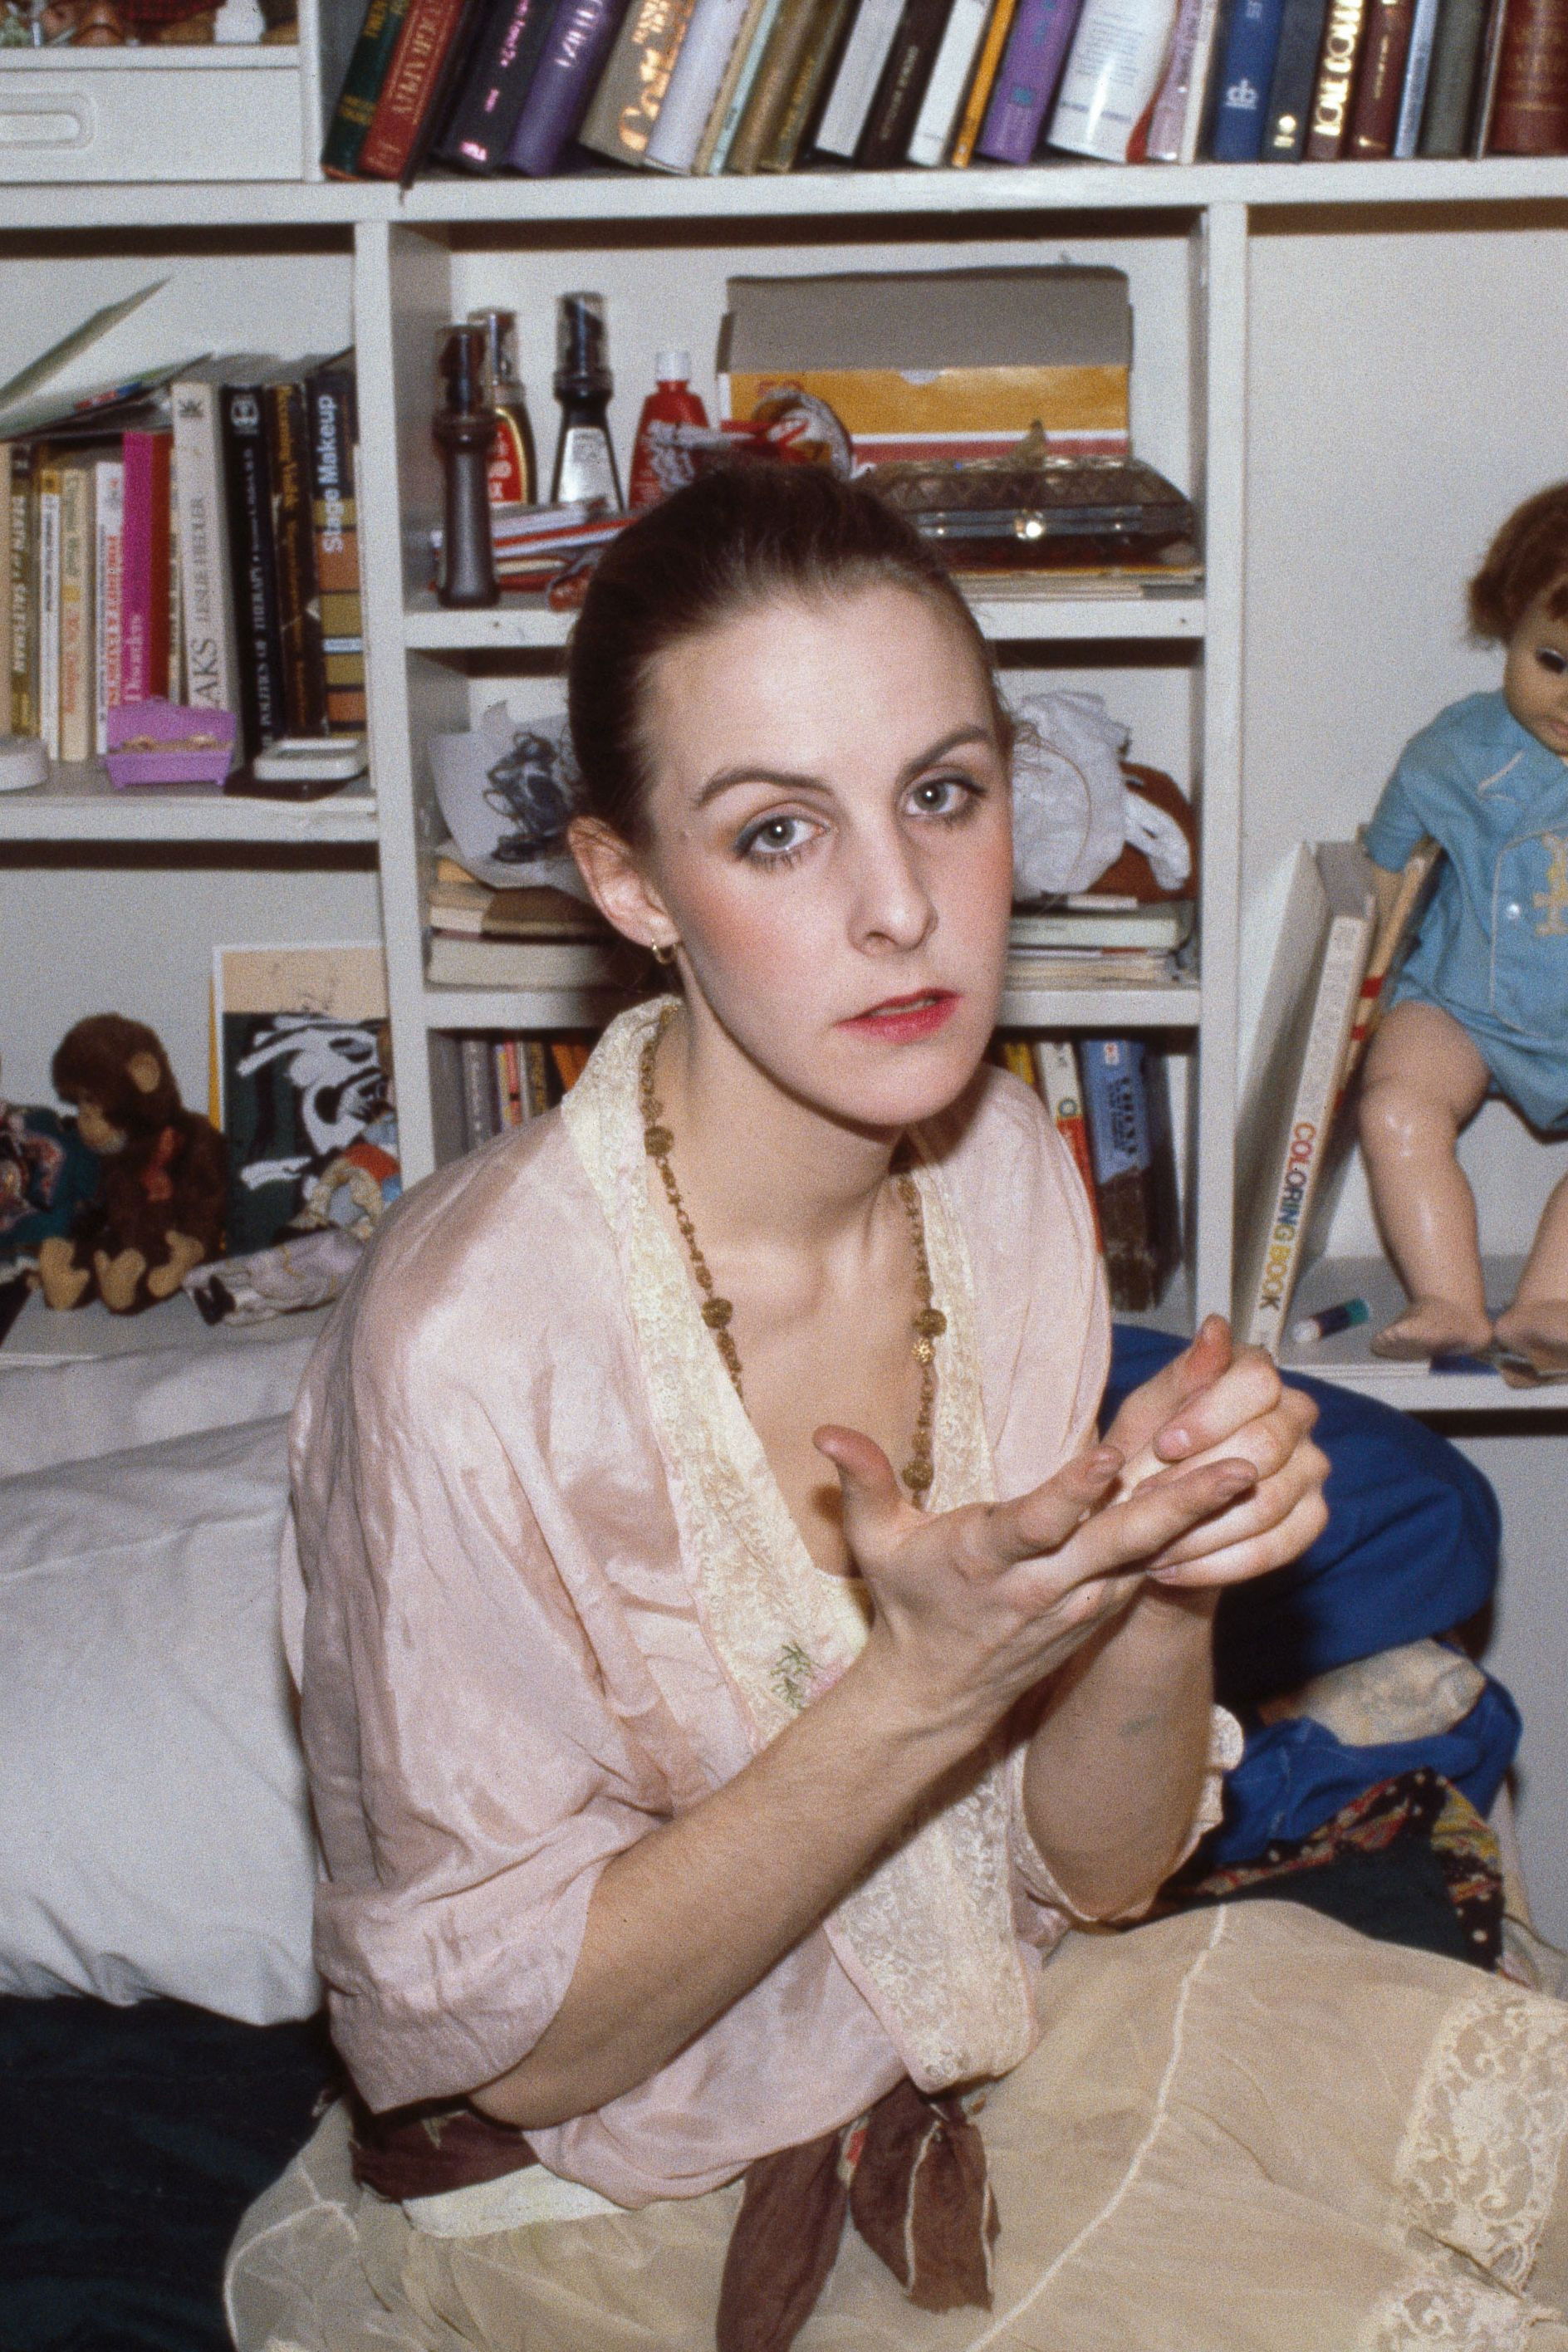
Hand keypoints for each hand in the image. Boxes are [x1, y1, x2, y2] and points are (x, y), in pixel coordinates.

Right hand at [813, 1423, 1258, 1748]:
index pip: (1035, 1525)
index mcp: (988, 1560)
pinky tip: (1236, 1501)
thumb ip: (862, 1483)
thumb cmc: (908, 1603)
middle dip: (1180, 1505)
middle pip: (1119, 1542)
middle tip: (1238, 1467)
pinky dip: (1194, 1535)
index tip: (1108, 1461)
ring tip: (1254, 1474)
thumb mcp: (876, 1545)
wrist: (940, 1694)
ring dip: (1203, 1517)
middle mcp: (1045, 1584)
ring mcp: (1083, 1601)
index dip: (1071, 1495)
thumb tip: (826, 1431)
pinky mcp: (1106, 1606)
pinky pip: (1155, 1566)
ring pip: (1151, 1554)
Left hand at [1104, 1316, 1328, 1589]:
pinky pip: (1278, 1547)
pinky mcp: (1313, 1518)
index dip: (1212, 1414)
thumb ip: (1179, 1378)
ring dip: (1199, 1530)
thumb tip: (1215, 1327)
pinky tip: (1173, 1571)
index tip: (1165, 1445)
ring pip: (1267, 1501)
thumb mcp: (1145, 1415)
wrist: (1152, 1520)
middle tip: (1145, 1504)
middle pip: (1267, 1442)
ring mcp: (1311, 1467)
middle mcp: (1297, 1414)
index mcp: (1256, 1375)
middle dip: (1198, 1480)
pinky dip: (1218, 1565)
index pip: (1258, 1381)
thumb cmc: (1145, 1454)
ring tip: (1148, 1547)